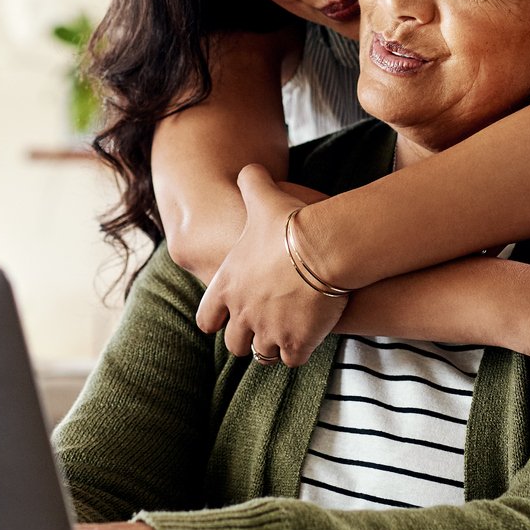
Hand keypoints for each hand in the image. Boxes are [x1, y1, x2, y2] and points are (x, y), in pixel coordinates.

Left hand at [194, 165, 344, 366]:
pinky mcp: (297, 342)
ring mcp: (268, 331)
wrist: (323, 247)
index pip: (206, 318)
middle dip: (246, 339)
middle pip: (234, 344)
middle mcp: (241, 314)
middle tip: (260, 331)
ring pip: (262, 355)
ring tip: (284, 338)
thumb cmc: (291, 221)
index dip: (215, 320)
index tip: (223, 322)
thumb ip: (251, 183)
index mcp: (226, 287)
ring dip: (272, 347)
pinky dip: (298, 352)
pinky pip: (292, 360)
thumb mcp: (264, 196)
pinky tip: (307, 342)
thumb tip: (249, 169)